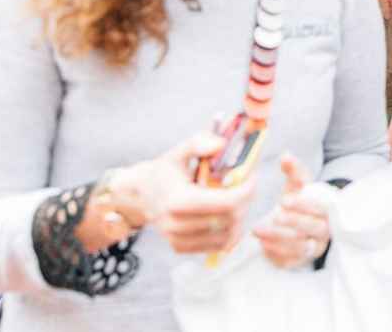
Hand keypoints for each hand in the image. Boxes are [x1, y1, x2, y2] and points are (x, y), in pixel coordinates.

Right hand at [118, 131, 255, 255]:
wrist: (140, 195)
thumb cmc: (164, 171)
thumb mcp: (179, 152)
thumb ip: (199, 144)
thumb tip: (221, 145)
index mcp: (177, 200)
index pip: (227, 203)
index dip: (246, 190)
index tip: (252, 177)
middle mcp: (176, 224)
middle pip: (230, 219)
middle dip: (246, 201)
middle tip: (247, 186)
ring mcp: (177, 239)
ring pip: (227, 236)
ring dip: (240, 217)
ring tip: (237, 200)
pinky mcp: (180, 248)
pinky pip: (216, 246)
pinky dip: (228, 232)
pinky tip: (226, 215)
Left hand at [253, 153, 332, 268]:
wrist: (299, 229)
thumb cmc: (299, 204)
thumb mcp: (298, 187)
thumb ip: (293, 171)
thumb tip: (285, 155)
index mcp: (328, 210)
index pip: (321, 207)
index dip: (303, 205)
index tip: (284, 199)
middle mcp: (324, 230)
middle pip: (312, 227)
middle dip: (293, 221)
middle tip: (275, 215)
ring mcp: (313, 248)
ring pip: (299, 245)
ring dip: (278, 237)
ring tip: (257, 230)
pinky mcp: (300, 261)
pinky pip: (290, 260)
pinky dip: (276, 252)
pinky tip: (262, 245)